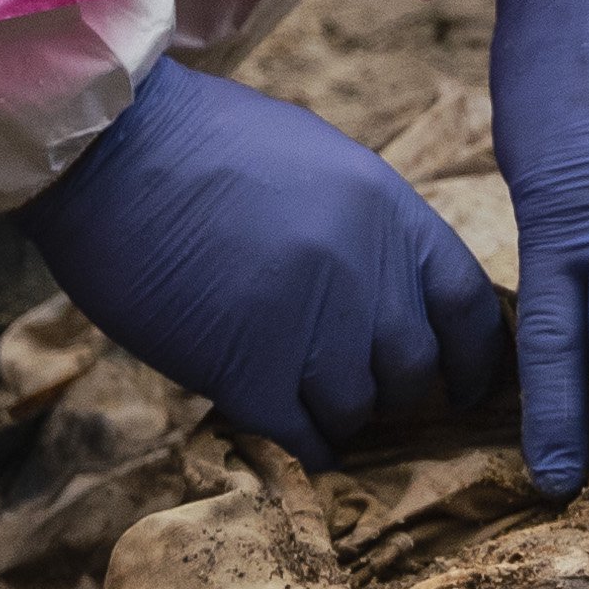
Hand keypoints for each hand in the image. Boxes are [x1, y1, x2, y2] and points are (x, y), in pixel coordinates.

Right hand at [21, 60, 507, 463]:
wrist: (112, 148)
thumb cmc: (204, 142)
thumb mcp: (318, 159)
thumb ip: (367, 225)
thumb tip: (393, 285)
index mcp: (388, 210)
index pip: (467, 302)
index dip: (476, 355)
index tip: (466, 386)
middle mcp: (363, 269)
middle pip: (416, 366)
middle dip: (396, 390)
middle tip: (364, 391)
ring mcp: (307, 323)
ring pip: (357, 409)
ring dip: (339, 416)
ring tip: (309, 402)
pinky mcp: (245, 369)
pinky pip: (301, 437)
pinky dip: (302, 446)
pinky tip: (287, 432)